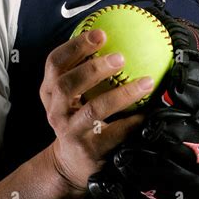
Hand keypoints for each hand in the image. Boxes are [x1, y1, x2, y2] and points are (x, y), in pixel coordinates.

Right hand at [40, 28, 153, 191]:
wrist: (69, 164)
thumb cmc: (77, 119)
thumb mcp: (71, 96)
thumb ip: (85, 71)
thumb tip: (118, 37)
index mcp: (49, 91)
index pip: (54, 63)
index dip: (74, 46)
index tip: (99, 34)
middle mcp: (56, 110)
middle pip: (67, 84)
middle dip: (93, 67)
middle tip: (120, 57)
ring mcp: (70, 131)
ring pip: (93, 109)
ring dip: (121, 94)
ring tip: (145, 82)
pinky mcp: (88, 150)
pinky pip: (114, 132)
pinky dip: (133, 120)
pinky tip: (149, 111)